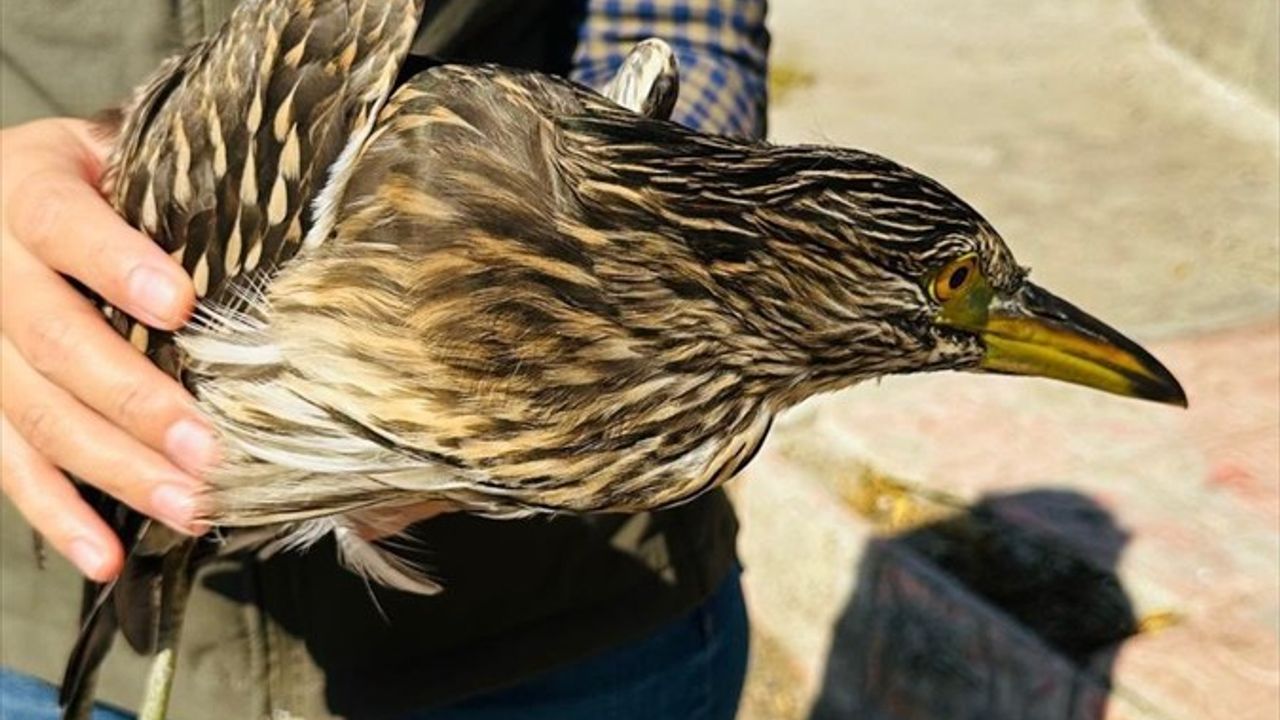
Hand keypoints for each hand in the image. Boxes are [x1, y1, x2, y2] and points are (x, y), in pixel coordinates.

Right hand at [1, 118, 215, 580]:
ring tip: (191, 508)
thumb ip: (180, 181)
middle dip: (136, 402)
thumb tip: (295, 210)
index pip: (62, 225)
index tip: (180, 305)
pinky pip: (8, 464)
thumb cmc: (99, 174)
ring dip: (114, 470)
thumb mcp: (125, 151)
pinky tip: (108, 555)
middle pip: (53, 341)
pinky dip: (57, 515)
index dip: (114, 264)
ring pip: (34, 416)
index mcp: (24, 190)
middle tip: (211, 450)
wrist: (2, 193)